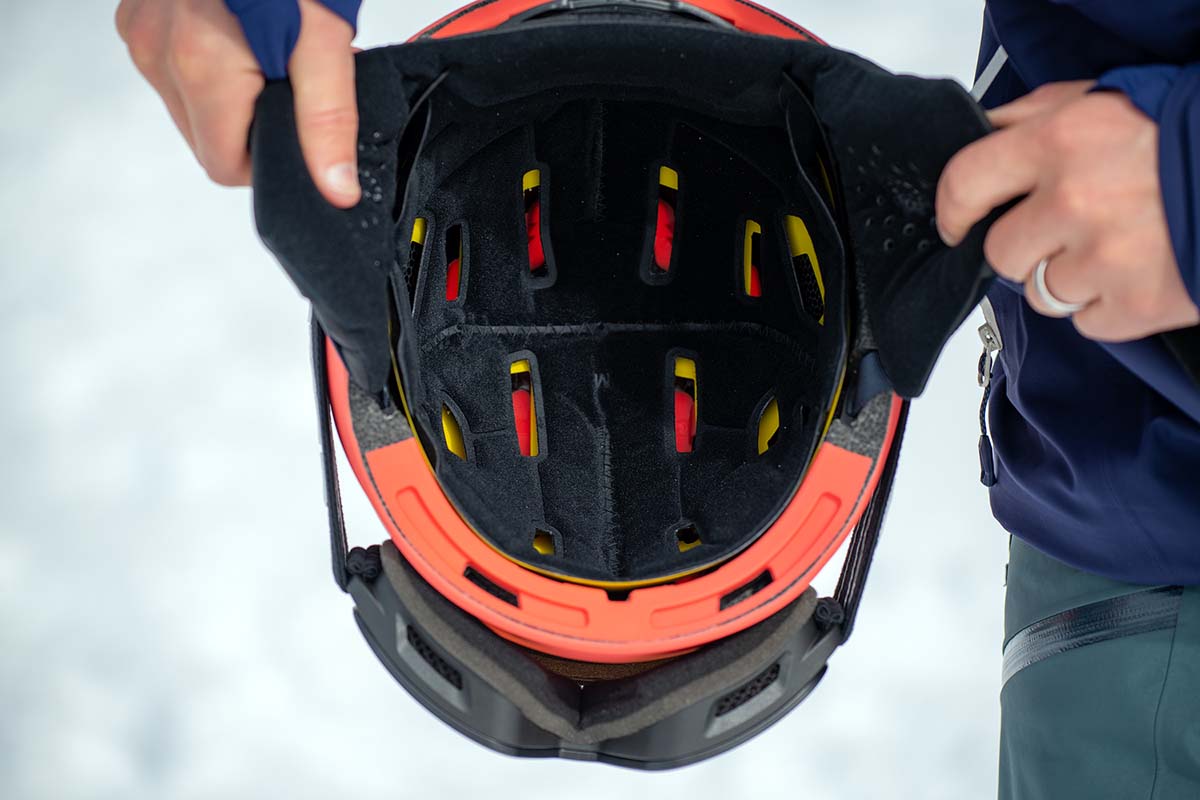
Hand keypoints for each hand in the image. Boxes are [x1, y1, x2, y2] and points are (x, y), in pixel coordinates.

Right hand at [116, 0, 360, 206]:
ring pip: (189, 105)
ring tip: (265, 46)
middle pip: (206, 136)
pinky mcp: (137, 10)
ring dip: (231, 93)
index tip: (298, 126)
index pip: (224, 165)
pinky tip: (240, 30)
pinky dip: (210, 62)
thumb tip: (335, 189)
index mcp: (200, 66)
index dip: (268, 158)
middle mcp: (157, 50)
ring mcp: (141, 28)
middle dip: (252, 121)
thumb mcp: (325, 40)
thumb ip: (328, 121)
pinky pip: (174, 66)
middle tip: (289, 75)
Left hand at [936, 81, 1198, 340]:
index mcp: (1061, 141)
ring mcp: (1106, 259)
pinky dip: (1106, 305)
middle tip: (1066, 229)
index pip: (963, 184)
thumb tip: (978, 136)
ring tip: (1113, 246)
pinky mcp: (1136, 305)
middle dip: (1025, 247)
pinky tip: (1135, 271)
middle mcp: (1075, 201)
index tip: (957, 223)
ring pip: (1040, 294)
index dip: (952, 211)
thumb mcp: (1102, 99)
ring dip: (1067, 278)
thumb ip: (1032, 117)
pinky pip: (1085, 321)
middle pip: (1000, 254)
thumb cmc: (1183, 132)